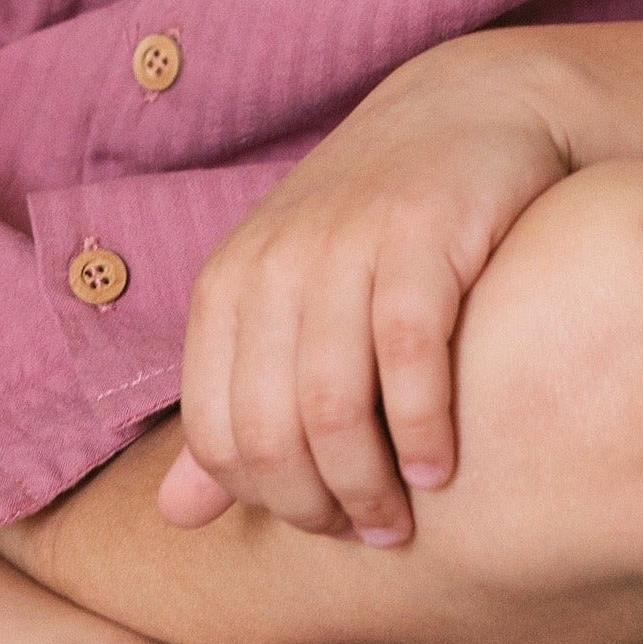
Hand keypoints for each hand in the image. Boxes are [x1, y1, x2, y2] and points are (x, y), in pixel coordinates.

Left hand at [159, 37, 572, 545]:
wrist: (470, 111)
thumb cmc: (375, 231)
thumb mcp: (290, 309)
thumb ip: (238, 409)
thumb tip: (172, 516)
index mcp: (229, 284)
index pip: (217, 434)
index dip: (268, 499)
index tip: (323, 523)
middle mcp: (275, 262)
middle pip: (269, 431)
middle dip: (317, 505)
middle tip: (369, 532)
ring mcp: (345, 243)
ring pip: (332, 404)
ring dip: (369, 485)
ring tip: (403, 517)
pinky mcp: (420, 233)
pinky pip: (408, 356)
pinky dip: (421, 429)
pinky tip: (440, 467)